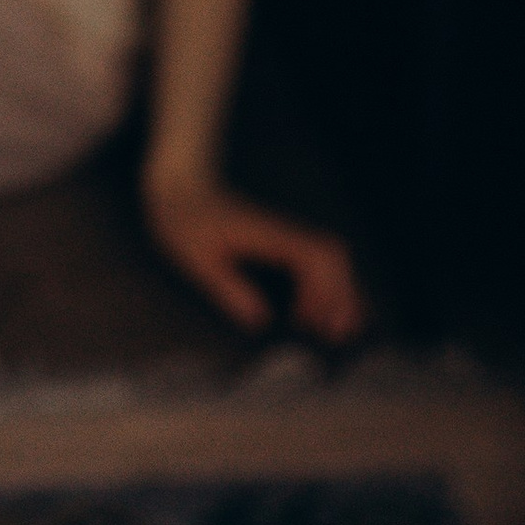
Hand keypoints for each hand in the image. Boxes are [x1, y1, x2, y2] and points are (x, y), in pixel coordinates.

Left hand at [142, 171, 364, 343]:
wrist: (183, 189)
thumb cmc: (186, 222)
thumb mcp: (196, 259)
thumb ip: (227, 288)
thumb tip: (260, 321)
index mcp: (266, 232)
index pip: (313, 255)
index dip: (319, 289)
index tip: (302, 320)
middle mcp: (284, 229)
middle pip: (333, 254)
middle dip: (341, 295)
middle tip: (332, 335)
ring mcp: (287, 232)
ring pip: (333, 255)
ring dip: (341, 291)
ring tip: (337, 331)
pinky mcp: (284, 240)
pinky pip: (321, 259)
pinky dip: (331, 285)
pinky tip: (325, 313)